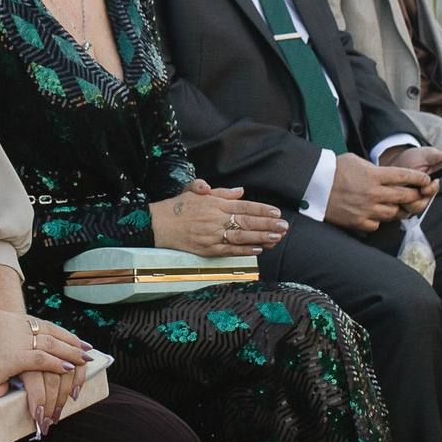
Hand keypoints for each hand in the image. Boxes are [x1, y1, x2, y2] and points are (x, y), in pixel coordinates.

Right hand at [0, 310, 88, 419]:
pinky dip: (57, 363)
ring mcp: (11, 339)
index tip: (71, 339)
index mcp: (2, 316)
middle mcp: (9, 323)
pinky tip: (67, 368)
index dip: (57, 331)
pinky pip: (41, 359)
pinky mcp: (10, 358)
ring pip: (49, 343)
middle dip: (70, 341)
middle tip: (86, 349)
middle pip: (48, 330)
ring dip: (70, 352)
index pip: (37, 322)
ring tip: (84, 359)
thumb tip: (7, 343)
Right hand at [149, 178, 286, 256]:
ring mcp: (212, 235)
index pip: (244, 206)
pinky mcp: (207, 249)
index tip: (276, 212)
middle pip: (246, 222)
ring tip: (277, 237)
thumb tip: (240, 191)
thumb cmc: (178, 207)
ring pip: (241, 237)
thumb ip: (219, 191)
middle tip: (284, 226)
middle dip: (267, 224)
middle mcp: (215, 219)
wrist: (157, 225)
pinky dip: (245, 250)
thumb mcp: (196, 192)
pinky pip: (230, 250)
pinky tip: (259, 248)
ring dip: (261, 237)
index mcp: (215, 203)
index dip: (262, 209)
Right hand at [326, 151, 434, 231]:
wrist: (312, 185)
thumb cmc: (334, 170)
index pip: (406, 177)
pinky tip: (374, 213)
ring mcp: (365, 209)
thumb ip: (376, 169)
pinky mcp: (357, 221)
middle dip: (415, 195)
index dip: (421, 179)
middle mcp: (373, 193)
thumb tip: (390, 177)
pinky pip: (377, 224)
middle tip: (416, 194)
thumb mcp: (357, 161)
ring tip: (393, 204)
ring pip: (394, 213)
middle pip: (405, 197)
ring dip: (396, 208)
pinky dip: (378, 219)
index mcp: (374, 175)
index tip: (427, 180)